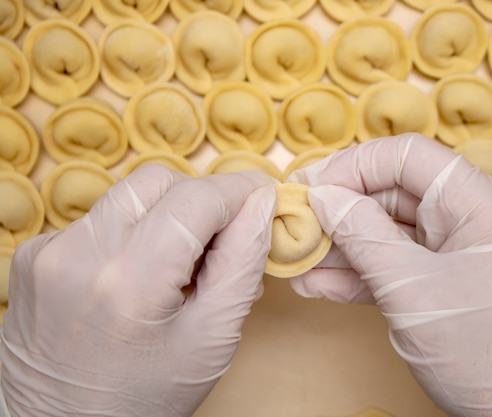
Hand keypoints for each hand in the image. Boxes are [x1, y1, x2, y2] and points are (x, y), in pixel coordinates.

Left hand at [0, 165, 275, 416]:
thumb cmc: (141, 399)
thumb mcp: (210, 341)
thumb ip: (242, 264)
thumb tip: (261, 204)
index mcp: (130, 279)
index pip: (198, 198)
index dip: (240, 189)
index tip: (265, 195)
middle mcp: (80, 252)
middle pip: (159, 181)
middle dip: (202, 199)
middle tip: (223, 239)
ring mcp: (50, 251)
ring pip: (129, 195)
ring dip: (167, 215)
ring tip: (181, 264)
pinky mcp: (36, 256)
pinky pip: (100, 220)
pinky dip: (132, 233)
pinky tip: (139, 277)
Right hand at [288, 133, 491, 415]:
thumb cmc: (483, 356)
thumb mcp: (410, 290)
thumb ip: (362, 237)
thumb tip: (323, 198)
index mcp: (485, 206)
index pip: (410, 156)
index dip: (354, 166)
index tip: (312, 187)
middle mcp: (479, 217)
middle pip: (397, 189)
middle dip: (343, 209)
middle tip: (302, 224)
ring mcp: (464, 246)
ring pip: (393, 226)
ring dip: (346, 243)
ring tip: (303, 259)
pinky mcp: (450, 273)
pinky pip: (401, 257)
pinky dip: (364, 268)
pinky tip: (322, 281)